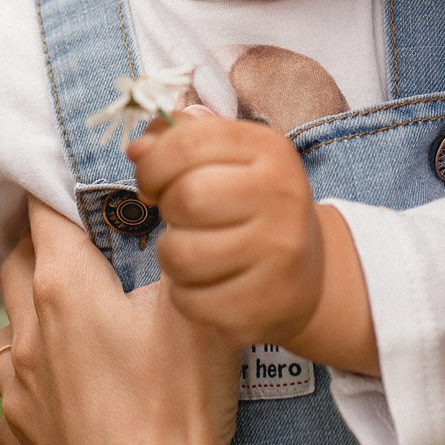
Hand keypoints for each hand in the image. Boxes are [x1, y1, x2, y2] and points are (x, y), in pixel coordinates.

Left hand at [0, 203, 358, 444]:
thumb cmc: (182, 408)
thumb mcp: (198, 311)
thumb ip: (178, 253)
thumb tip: (170, 214)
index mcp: (64, 289)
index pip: (43, 210)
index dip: (59, 187)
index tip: (77, 178)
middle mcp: (25, 333)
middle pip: (16, 261)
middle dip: (42, 242)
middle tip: (80, 237)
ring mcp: (14, 390)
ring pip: (8, 328)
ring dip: (34, 312)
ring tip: (78, 317)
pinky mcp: (19, 438)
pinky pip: (14, 389)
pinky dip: (36, 375)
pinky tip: (74, 386)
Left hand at [127, 113, 321, 349]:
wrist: (306, 274)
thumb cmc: (250, 207)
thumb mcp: (228, 158)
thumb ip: (180, 139)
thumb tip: (138, 149)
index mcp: (271, 151)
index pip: (188, 142)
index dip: (153, 163)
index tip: (153, 181)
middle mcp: (282, 198)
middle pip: (186, 198)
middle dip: (166, 209)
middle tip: (180, 218)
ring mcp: (277, 255)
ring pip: (180, 254)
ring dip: (170, 255)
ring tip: (192, 251)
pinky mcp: (262, 305)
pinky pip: (190, 299)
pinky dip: (186, 293)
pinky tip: (209, 283)